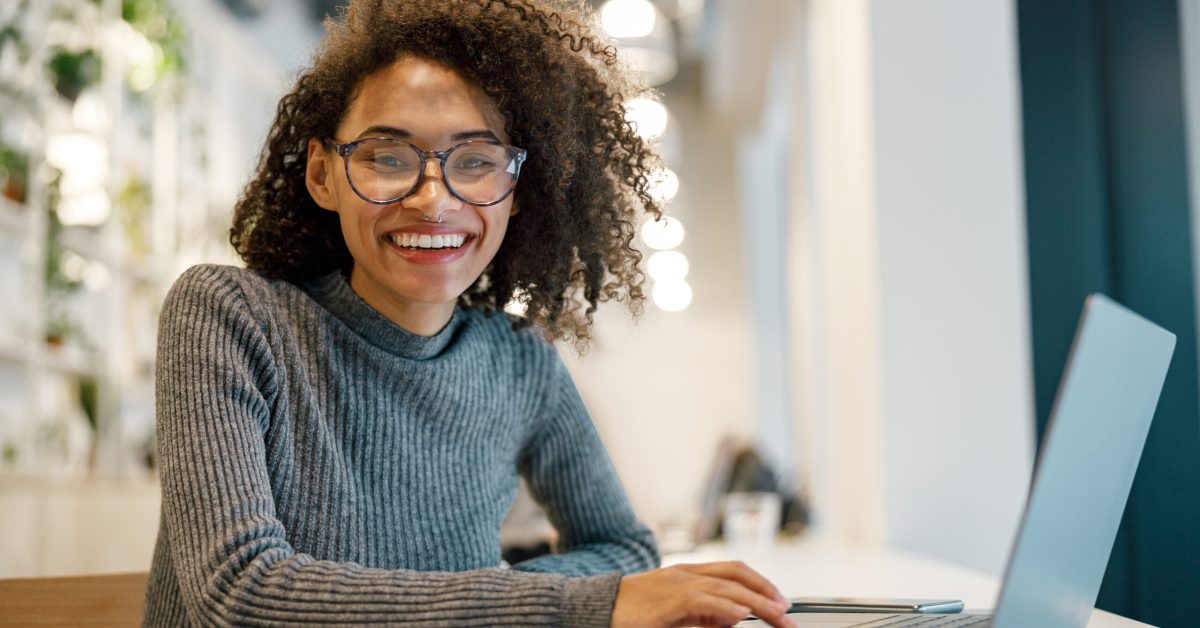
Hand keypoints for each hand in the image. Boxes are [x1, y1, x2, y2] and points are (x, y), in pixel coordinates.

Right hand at [610, 561, 795, 627]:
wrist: (595, 608)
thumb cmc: (632, 614)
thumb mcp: (676, 614)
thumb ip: (705, 614)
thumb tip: (735, 616)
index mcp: (689, 574)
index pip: (734, 571)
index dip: (762, 583)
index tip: (782, 602)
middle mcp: (685, 574)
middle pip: (736, 575)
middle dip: (767, 593)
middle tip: (789, 613)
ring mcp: (675, 584)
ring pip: (725, 586)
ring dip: (757, 601)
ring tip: (778, 615)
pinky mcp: (665, 600)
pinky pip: (701, 600)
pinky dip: (724, 606)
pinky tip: (742, 613)